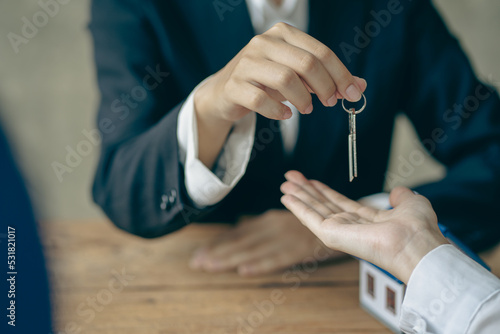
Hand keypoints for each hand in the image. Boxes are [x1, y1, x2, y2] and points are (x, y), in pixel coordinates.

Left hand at [189, 209, 343, 275]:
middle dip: (217, 253)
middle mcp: (273, 226)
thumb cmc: (310, 221)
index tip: (198, 255)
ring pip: (254, 250)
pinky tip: (245, 271)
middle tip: (197, 263)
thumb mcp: (283, 220)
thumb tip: (238, 228)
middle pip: (240, 242)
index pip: (237, 234)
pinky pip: (278, 258)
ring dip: (230, 259)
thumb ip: (261, 226)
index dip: (217, 244)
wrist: (344, 217)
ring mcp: (286, 236)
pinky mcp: (301, 248)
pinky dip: (261, 265)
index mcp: (268, 221)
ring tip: (210, 267)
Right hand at [193, 22, 366, 167]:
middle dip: (325, 86)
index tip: (353, 93)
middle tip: (330, 102)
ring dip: (303, 99)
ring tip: (306, 109)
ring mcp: (246, 63)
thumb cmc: (265, 81)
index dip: (341, 74)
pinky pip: (261, 99)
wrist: (225, 92)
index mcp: (282, 34)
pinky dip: (278, 111)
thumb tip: (360, 86)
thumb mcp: (297, 75)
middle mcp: (263, 43)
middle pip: (306, 63)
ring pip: (285, 79)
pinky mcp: (234, 85)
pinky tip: (285, 115)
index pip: (320, 52)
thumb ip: (326, 78)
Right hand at [280, 171, 448, 282]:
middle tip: (291, 177)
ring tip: (285, 183)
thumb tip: (397, 191)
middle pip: (323, 205)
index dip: (325, 191)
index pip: (340, 204)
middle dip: (307, 191)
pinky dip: (297, 207)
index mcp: (368, 221)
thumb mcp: (411, 203)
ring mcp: (340, 232)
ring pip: (314, 210)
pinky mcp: (332, 235)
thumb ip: (401, 196)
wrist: (415, 243)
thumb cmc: (418, 228)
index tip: (312, 180)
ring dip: (299, 196)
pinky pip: (310, 219)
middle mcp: (352, 227)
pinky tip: (287, 197)